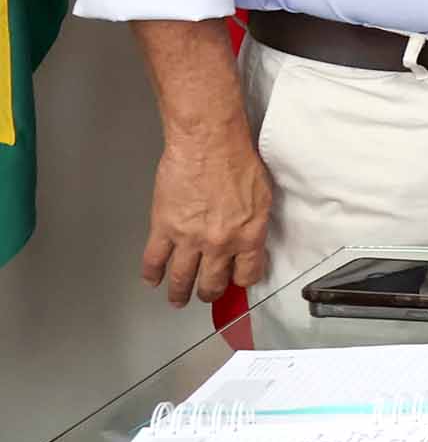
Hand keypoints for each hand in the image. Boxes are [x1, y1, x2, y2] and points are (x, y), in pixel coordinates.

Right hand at [142, 113, 273, 307]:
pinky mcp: (164, 228)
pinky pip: (154, 260)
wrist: (209, 143)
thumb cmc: (237, 159)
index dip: (242, 280)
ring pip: (181, 278)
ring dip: (179, 292)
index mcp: (248, 235)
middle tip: (206, 295)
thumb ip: (255, 222)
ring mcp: (189, 239)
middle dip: (210, 292)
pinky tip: (152, 279)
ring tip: (178, 299)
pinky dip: (151, 273)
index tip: (238, 282)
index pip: (247, 274)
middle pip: (212, 282)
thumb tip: (250, 238)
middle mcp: (219, 243)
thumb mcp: (262, 196)